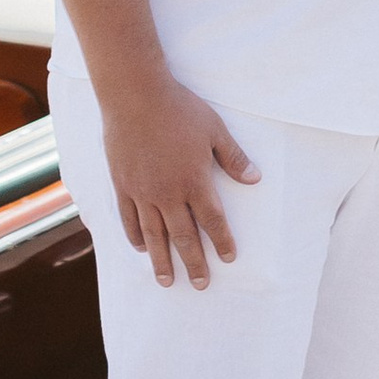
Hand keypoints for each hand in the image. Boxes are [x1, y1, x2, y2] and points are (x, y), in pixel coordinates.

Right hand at [97, 77, 259, 290]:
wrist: (134, 94)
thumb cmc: (178, 108)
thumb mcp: (214, 129)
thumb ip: (233, 158)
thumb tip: (255, 179)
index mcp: (194, 180)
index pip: (212, 220)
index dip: (222, 241)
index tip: (229, 258)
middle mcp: (168, 193)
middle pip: (183, 236)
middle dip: (193, 263)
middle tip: (200, 285)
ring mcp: (142, 191)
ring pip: (154, 234)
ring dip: (162, 260)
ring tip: (167, 281)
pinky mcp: (122, 184)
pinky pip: (129, 218)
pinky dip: (135, 236)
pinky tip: (142, 249)